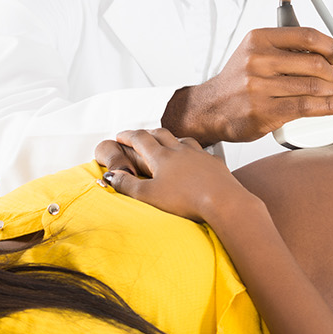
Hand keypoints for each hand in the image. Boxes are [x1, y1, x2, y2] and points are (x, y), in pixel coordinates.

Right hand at [100, 129, 248, 222]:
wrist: (222, 201)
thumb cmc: (186, 199)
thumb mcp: (149, 195)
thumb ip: (127, 185)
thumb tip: (110, 176)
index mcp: (161, 157)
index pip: (140, 139)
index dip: (128, 135)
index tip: (120, 134)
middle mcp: (180, 150)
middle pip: (161, 134)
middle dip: (148, 133)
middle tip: (141, 135)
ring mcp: (199, 155)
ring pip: (182, 139)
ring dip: (172, 139)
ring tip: (168, 143)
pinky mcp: (214, 163)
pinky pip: (202, 152)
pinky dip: (194, 152)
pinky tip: (196, 159)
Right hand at [162, 27, 332, 145]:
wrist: (210, 108)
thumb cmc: (243, 81)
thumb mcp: (268, 58)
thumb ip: (306, 53)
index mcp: (259, 39)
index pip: (307, 36)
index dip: (330, 47)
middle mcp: (257, 60)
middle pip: (315, 64)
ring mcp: (258, 87)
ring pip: (314, 87)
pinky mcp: (262, 111)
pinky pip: (306, 108)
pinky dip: (331, 107)